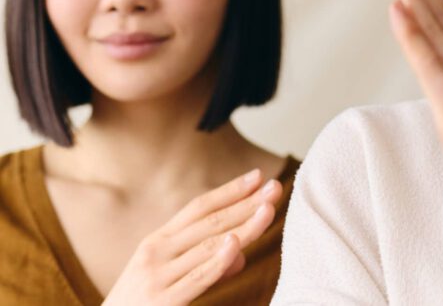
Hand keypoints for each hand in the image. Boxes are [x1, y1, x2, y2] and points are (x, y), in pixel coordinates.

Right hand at [102, 169, 281, 305]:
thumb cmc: (140, 304)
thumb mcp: (167, 276)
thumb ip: (204, 263)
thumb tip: (240, 254)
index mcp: (158, 241)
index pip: (199, 208)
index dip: (229, 191)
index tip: (258, 176)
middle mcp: (155, 252)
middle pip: (209, 221)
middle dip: (245, 203)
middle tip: (275, 187)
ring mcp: (157, 275)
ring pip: (208, 245)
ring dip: (243, 226)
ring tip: (268, 211)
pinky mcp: (162, 301)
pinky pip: (196, 278)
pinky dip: (218, 261)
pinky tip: (236, 245)